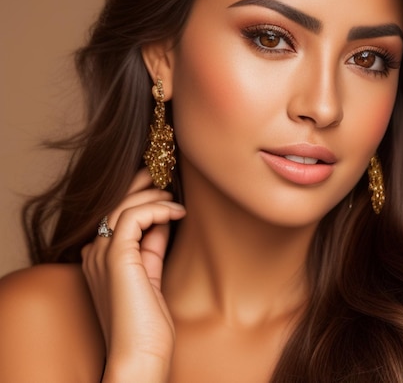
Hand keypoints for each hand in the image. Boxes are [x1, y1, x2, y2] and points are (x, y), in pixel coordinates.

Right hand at [81, 170, 185, 381]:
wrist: (140, 356)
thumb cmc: (148, 323)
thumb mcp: (151, 273)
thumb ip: (153, 245)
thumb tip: (165, 218)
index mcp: (100, 258)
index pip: (116, 213)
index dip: (141, 195)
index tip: (166, 188)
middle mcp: (95, 252)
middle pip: (116, 202)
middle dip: (143, 185)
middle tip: (168, 177)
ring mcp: (101, 254)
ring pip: (124, 205)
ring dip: (154, 196)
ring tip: (176, 200)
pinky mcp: (115, 257)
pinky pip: (133, 216)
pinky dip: (157, 208)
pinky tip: (177, 213)